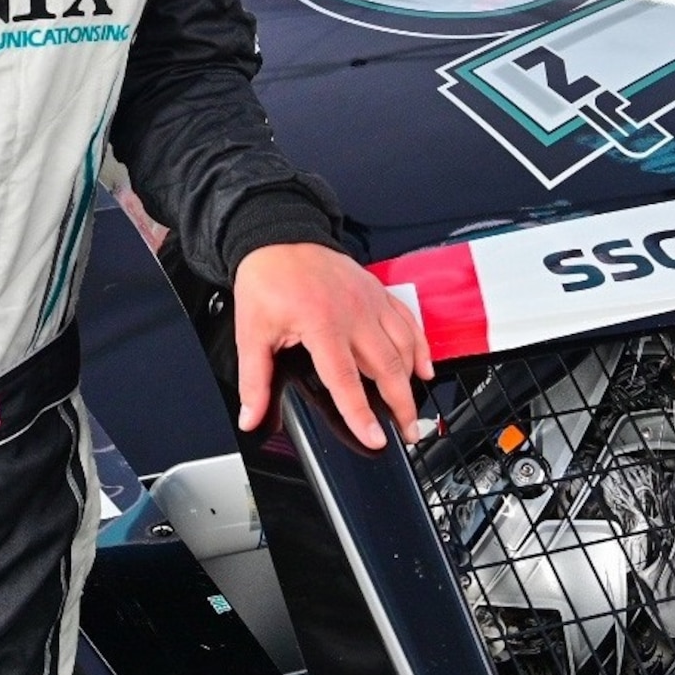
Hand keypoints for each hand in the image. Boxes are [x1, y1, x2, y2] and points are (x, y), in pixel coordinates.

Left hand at [233, 243, 434, 449]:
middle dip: (402, 405)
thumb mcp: (252, 331)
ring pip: (404, 345)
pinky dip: (420, 345)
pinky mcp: (378, 291)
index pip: (346, 380)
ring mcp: (370, 301)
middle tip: (407, 432)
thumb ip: (254, 379)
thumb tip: (250, 416)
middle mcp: (353, 313)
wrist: (280, 235)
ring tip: (414, 406)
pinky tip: (424, 365)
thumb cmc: (268, 279)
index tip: (376, 438)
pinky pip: (408, 320)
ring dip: (414, 379)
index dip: (362, 414)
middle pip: (388, 367)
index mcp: (321, 324)